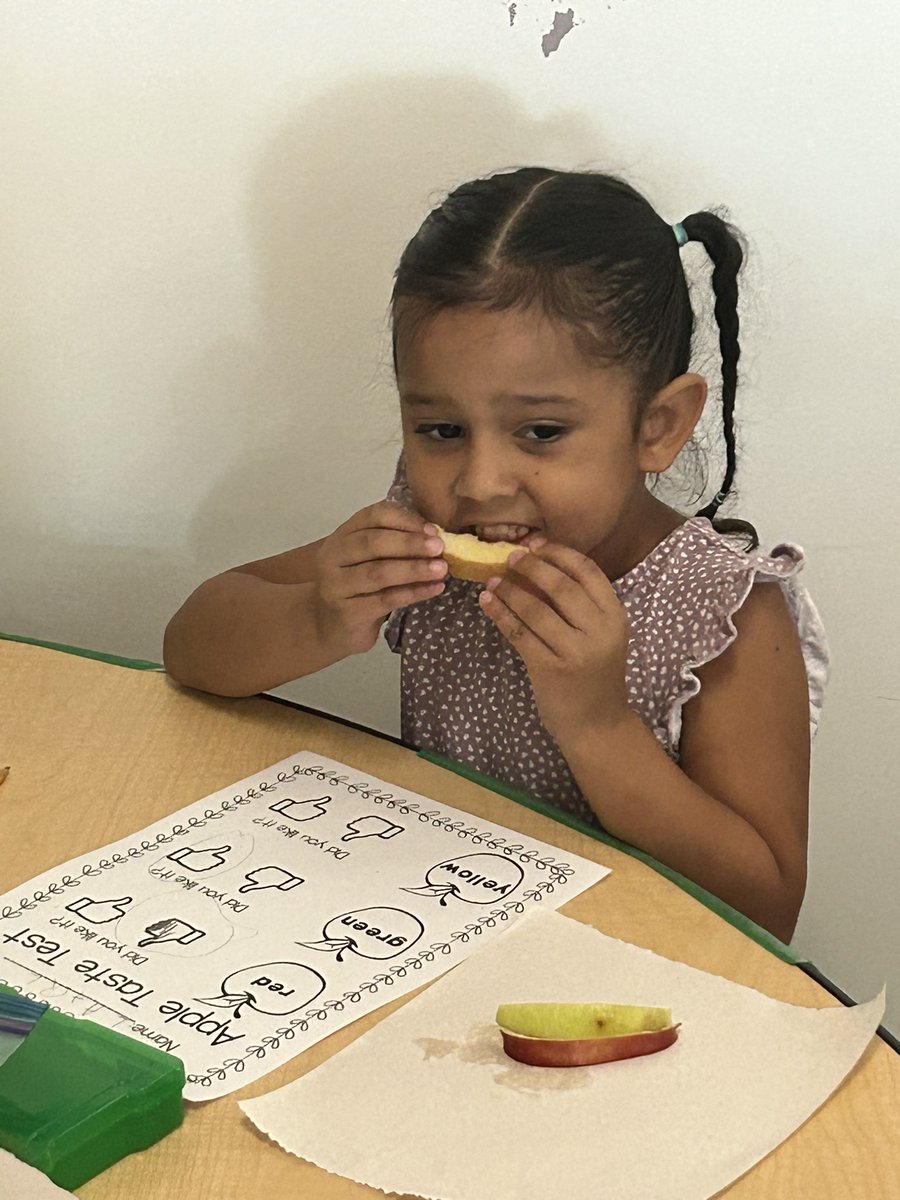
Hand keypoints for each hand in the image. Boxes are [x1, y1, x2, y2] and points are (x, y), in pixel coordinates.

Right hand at [312, 501, 446, 654]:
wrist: (332, 626)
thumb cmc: (361, 587)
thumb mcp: (372, 560)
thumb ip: (396, 544)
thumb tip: (437, 537)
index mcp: (344, 534)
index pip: (374, 516)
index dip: (405, 520)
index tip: (433, 530)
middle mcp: (334, 555)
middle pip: (373, 543)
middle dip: (410, 543)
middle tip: (440, 547)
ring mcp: (336, 585)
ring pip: (379, 572)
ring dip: (414, 569)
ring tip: (441, 569)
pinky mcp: (346, 612)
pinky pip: (384, 600)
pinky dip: (413, 593)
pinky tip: (434, 589)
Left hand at [478, 542, 631, 742]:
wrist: (597, 724)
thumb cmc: (594, 673)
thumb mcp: (599, 634)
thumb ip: (579, 604)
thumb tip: (536, 563)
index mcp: (615, 615)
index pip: (587, 570)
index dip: (557, 553)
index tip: (534, 544)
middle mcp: (599, 630)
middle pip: (560, 585)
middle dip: (530, 566)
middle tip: (509, 557)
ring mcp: (575, 651)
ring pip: (535, 608)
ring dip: (509, 590)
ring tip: (492, 581)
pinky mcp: (550, 669)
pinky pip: (519, 633)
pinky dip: (500, 614)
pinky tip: (487, 603)